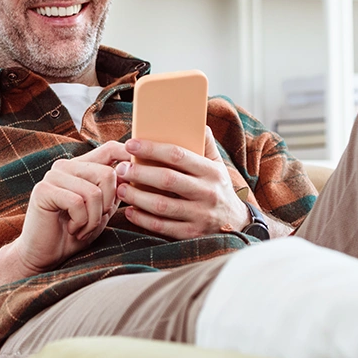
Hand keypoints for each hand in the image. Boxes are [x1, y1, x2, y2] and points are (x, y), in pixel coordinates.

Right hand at [0, 141, 131, 277]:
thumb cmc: (74, 234)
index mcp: (82, 167)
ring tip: (81, 228)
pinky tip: (71, 229)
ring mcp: (53, 175)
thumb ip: (115, 192)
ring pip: (93, 192)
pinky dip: (80, 222)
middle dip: (107, 205)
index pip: (110, 149)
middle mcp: (66, 166)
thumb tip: (133, 173)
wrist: (44, 256)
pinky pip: (77, 203)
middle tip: (94, 222)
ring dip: (93, 219)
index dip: (128, 154)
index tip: (139, 168)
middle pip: (107, 174)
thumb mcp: (102, 211)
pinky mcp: (44, 190)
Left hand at [116, 126, 249, 239]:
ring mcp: (200, 216)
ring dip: (137, 196)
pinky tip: (130, 211)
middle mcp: (207, 193)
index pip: (178, 155)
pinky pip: (162, 227)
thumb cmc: (219, 189)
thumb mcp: (218, 166)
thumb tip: (197, 123)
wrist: (237, 224)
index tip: (131, 144)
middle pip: (167, 180)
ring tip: (121, 188)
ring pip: (162, 205)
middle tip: (120, 168)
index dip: (152, 149)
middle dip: (139, 173)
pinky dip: (143, 219)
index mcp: (211, 171)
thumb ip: (206, 145)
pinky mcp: (192, 235)